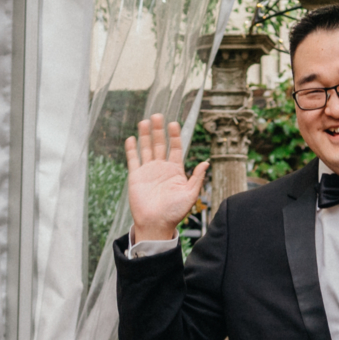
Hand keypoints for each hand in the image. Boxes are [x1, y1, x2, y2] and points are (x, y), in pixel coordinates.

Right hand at [125, 114, 206, 242]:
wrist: (156, 224)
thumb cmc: (175, 212)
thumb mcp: (190, 194)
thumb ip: (197, 178)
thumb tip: (206, 162)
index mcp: (175, 171)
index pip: (175, 148)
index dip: (174, 136)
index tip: (173, 123)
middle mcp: (161, 168)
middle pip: (160, 144)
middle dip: (158, 130)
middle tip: (157, 116)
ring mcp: (148, 171)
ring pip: (146, 148)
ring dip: (145, 135)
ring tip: (145, 121)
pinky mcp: (136, 176)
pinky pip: (133, 160)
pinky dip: (132, 149)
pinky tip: (132, 138)